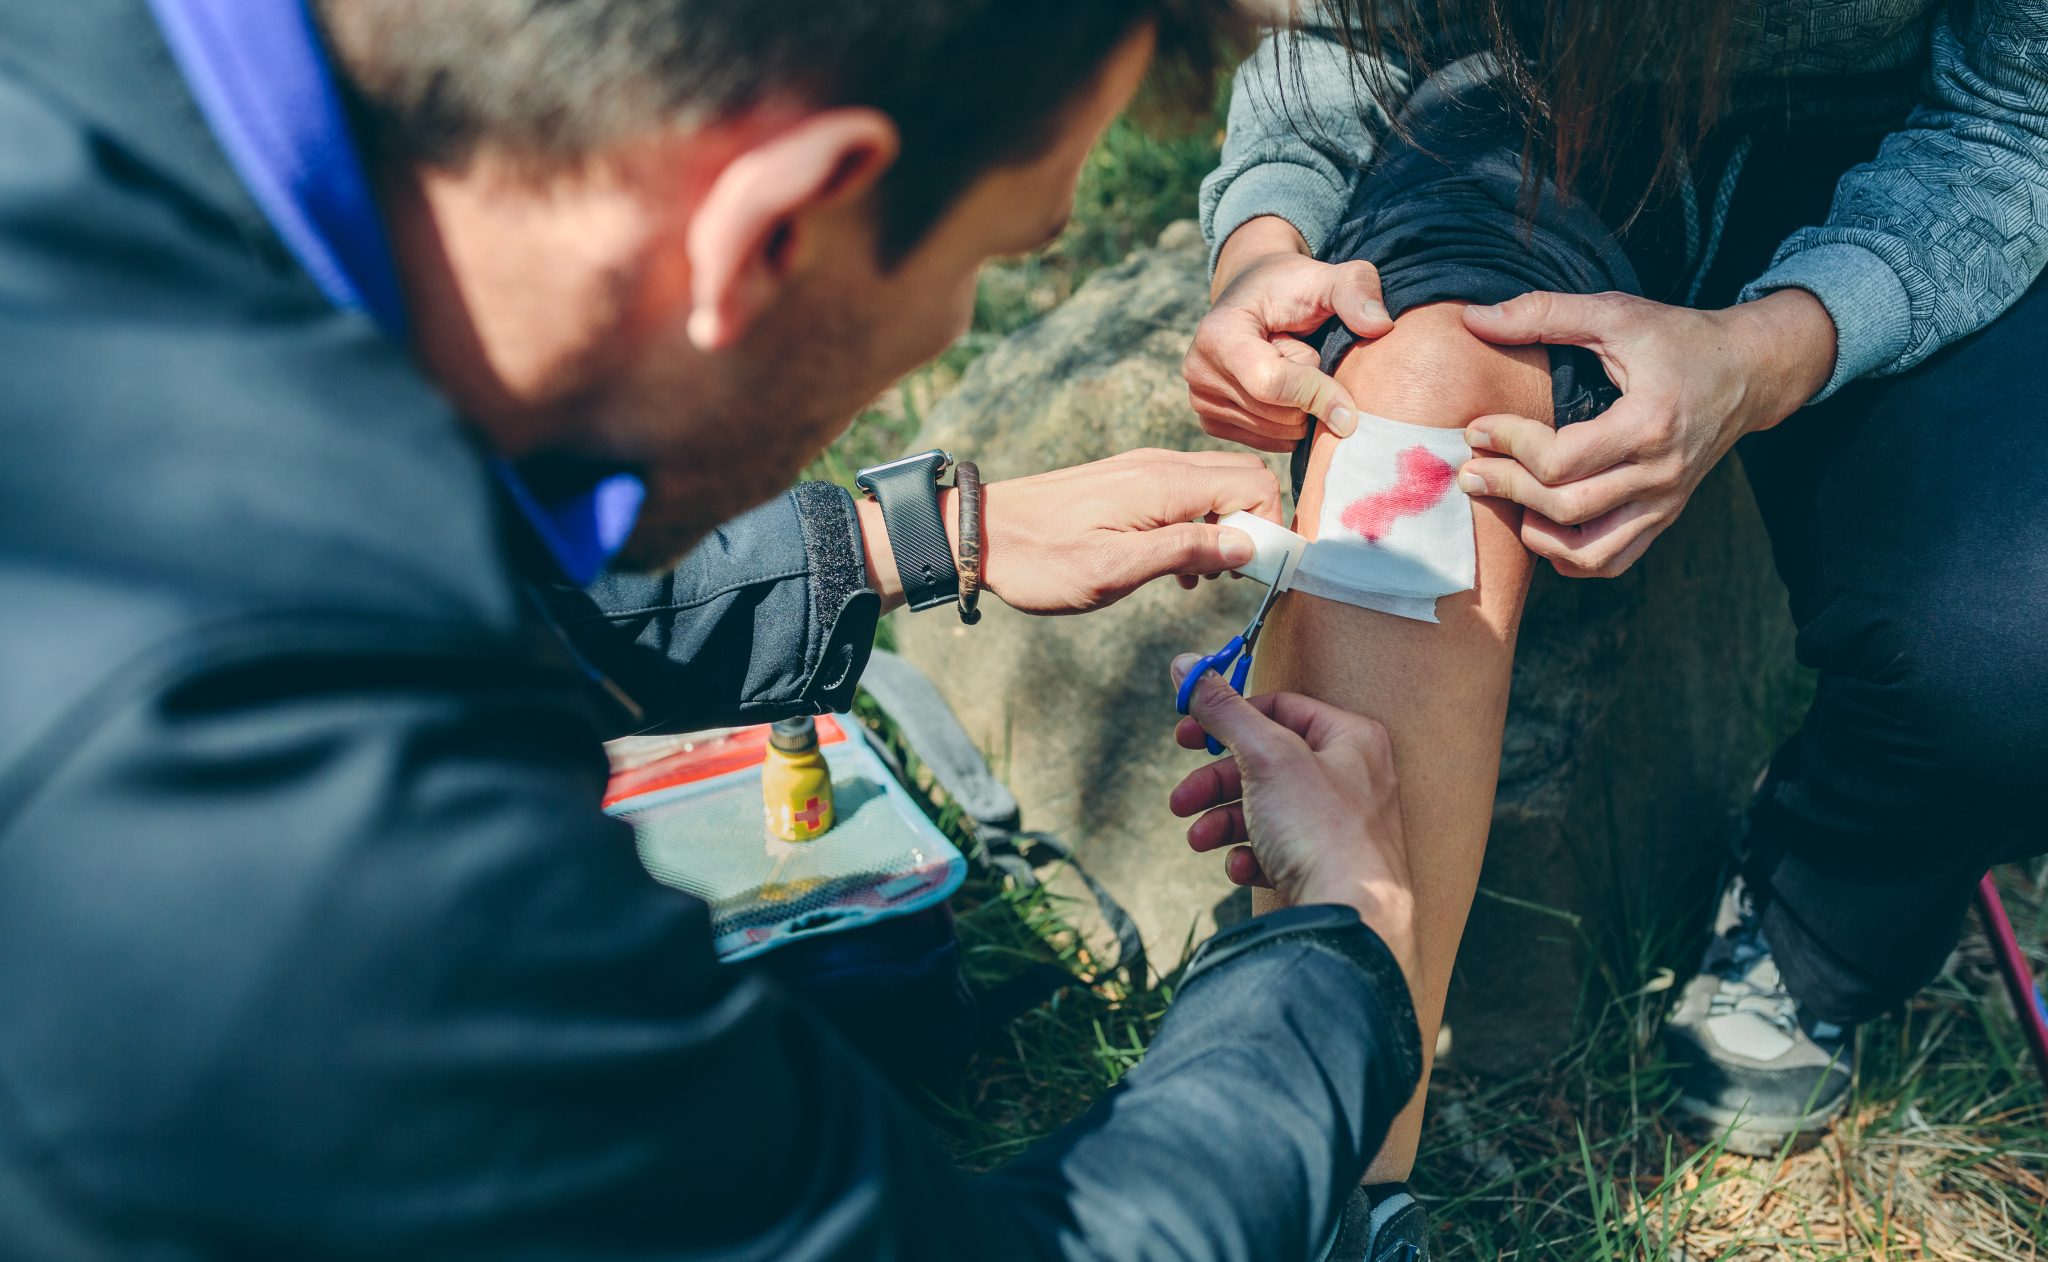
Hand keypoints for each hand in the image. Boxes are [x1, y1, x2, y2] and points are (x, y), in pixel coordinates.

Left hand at [856, 449, 1284, 614]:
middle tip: (1234, 577)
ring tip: (1201, 579)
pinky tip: (1175, 568)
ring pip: (1215, 487)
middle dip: (1254, 526)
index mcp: (1164, 483)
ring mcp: (1144, 470)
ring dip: (1224, 530)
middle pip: (1242, 478)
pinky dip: (1197, 527)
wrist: (979, 533)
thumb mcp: (1115, 569)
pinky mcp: (1129, 483)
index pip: (1254, 483)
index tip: (1259, 574)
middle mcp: (1160, 465)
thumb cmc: (1042, 559)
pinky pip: (1186, 495)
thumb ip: (1185, 551)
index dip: (1270, 527)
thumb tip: (1247, 545)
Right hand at [1168, 658, 1415, 981]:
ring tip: (1198, 840)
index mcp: (1351, 739)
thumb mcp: (1265, 754)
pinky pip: (1280, 852)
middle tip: (1180, 799)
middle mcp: (1353, 778)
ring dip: (1224, 823)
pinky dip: (1252, 857)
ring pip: (1268, 811)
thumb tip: (1185, 665)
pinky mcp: (1329, 868)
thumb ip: (1224, 709)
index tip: (1185, 735)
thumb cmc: (1321, 829)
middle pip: (1267, 764)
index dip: (1228, 719)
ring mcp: (1343, 827)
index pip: (1280, 710)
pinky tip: (1241, 868)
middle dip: (1216, 784)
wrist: (1350, 916)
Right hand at [1182, 217, 1393, 452]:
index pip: (1272, 383)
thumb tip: (1380, 325)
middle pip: (1278, 414)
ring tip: (1290, 369)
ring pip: (1277, 432)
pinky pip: (1268, 442)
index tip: (1352, 406)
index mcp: (1218, 334)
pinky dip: (1289, 422)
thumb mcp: (1326, 278)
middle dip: (1310, 393)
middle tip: (1303, 354)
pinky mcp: (1210, 422)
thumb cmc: (1291, 287)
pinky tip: (1283, 391)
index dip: (1318, 394)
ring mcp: (1200, 401)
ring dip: (1301, 408)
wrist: (1254, 296)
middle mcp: (1198, 372)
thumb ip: (1355, 290)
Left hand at [1457, 288, 1836, 576]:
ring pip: (1588, 550)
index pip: (1562, 459)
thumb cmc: (1680, 340)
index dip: (1510, 446)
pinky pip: (1612, 560)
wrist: (1750, 371)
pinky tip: (1543, 529)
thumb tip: (1472, 319)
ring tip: (1506, 502)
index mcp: (1648, 423)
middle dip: (1508, 489)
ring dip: (1536, 535)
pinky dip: (1571, 558)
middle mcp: (1660, 473)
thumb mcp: (1617, 314)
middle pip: (1565, 507)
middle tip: (1472, 471)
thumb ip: (1544, 313)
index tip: (1478, 428)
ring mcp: (1664, 502)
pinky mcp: (1663, 516)